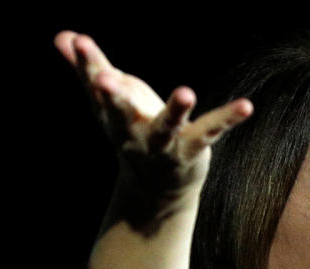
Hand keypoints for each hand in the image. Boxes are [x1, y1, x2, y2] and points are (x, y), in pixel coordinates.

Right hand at [53, 30, 252, 233]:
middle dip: (112, 97)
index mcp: (112, 116)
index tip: (78, 41)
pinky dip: (227, 119)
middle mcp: (133, 132)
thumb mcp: (108, 102)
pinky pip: (211, 131)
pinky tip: (246, 106)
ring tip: (185, 92)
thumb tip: (62, 36)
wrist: (155, 191)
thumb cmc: (132, 133)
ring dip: (175, 110)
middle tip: (105, 79)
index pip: (96, 86)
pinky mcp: (192, 150)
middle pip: (120, 113)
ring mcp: (163, 144)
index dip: (87, 64)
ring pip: (167, 127)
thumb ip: (88, 70)